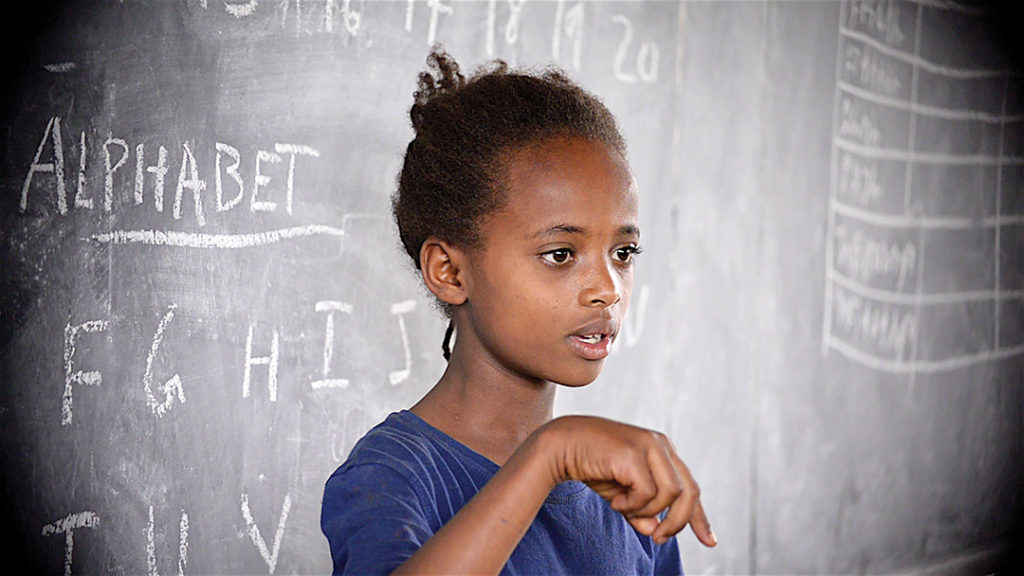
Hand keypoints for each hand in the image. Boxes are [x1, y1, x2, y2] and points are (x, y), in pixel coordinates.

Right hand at [537, 416, 716, 546]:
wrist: (561, 445)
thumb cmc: (591, 465)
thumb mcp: (621, 494)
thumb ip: (640, 510)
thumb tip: (654, 530)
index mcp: (662, 450)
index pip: (690, 486)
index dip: (699, 517)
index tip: (710, 541)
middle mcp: (661, 444)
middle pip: (689, 492)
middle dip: (677, 522)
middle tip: (657, 539)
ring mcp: (649, 446)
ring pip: (670, 495)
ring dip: (646, 512)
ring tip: (622, 509)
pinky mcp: (634, 453)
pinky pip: (646, 493)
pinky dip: (631, 506)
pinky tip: (615, 502)